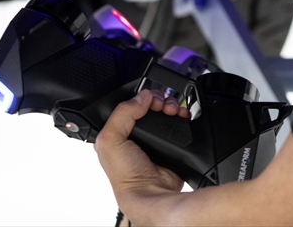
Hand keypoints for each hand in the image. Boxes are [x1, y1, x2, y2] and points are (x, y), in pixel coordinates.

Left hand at [95, 89, 190, 216]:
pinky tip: (182, 115)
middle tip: (162, 103)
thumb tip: (142, 97)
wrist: (153, 193)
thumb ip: (121, 113)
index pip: (129, 106)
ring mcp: (155, 140)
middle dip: (159, 100)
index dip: (140, 98)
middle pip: (150, 107)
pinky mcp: (171, 144)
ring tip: (173, 109)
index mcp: (118, 133)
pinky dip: (182, 116)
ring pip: (165, 113)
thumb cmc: (126, 175)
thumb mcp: (110, 140)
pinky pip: (178, 124)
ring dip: (171, 106)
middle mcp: (137, 135)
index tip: (149, 97)